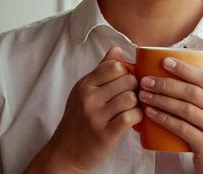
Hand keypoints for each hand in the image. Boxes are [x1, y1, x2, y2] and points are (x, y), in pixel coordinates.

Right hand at [26, 47, 140, 173]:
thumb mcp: (84, 92)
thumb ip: (101, 71)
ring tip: (132, 108)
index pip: (115, 66)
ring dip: (137, 103)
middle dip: (135, 88)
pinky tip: (133, 119)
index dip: (127, 73)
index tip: (127, 82)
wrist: (65, 152)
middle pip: (127, 80)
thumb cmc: (77, 120)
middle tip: (133, 97)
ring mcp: (96, 116)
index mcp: (85, 85)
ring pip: (131, 97)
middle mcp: (89, 98)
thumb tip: (117, 48)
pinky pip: (131, 116)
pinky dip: (137, 117)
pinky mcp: (105, 134)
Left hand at [138, 55, 202, 173]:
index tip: (164, 61)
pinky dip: (164, 119)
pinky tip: (150, 113)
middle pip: (193, 93)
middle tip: (145, 80)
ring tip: (144, 94)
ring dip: (161, 100)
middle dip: (166, 84)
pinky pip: (182, 129)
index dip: (184, 69)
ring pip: (186, 110)